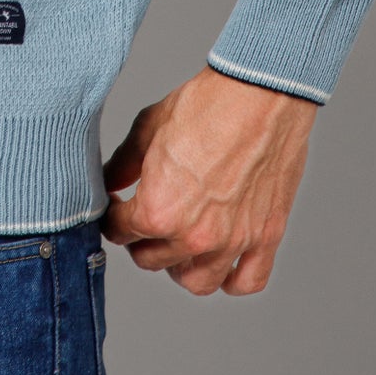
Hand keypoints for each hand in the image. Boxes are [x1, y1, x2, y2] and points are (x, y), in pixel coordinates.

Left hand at [100, 64, 317, 294]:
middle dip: (142, 239)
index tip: (117, 208)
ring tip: (178, 244)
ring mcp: (232, 242)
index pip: (120, 232)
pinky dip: (232, 278)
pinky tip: (221, 260)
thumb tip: (109, 182)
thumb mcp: (149, 127)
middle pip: (152, 260)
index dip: (113, 216)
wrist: (259, 92)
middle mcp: (194, 236)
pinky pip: (247, 282)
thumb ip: (124, 163)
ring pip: (196, 282)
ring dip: (181, 265)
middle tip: (145, 220)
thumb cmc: (206, 103)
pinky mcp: (265, 237)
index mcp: (158, 210)